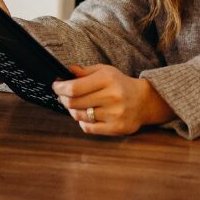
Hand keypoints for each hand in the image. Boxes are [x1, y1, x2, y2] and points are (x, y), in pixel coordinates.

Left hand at [53, 64, 175, 135]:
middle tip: (62, 96)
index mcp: (108, 79)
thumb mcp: (105, 71)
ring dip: (73, 111)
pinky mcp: (116, 128)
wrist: (144, 101)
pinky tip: (87, 115)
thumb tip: (67, 72)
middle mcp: (112, 96)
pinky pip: (88, 128)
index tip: (56, 86)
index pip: (74, 87)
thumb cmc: (120, 84)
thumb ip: (85, 72)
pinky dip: (83, 122)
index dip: (60, 88)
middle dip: (63, 99)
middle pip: (73, 103)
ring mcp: (114, 114)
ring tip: (77, 105)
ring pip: (79, 116)